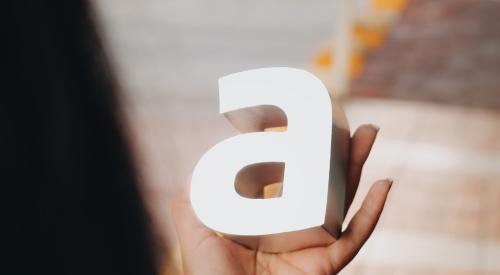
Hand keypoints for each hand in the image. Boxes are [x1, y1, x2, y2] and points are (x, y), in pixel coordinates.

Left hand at [171, 124, 391, 274]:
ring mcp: (313, 244)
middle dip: (338, 152)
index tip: (304, 127)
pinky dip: (373, 212)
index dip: (298, 155)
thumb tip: (200, 169)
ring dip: (359, 166)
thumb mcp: (195, 235)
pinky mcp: (326, 264)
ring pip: (344, 200)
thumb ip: (191, 202)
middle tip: (349, 122)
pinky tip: (384, 184)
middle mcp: (294, 228)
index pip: (287, 180)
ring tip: (369, 134)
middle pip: (323, 183)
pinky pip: (355, 236)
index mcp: (268, 220)